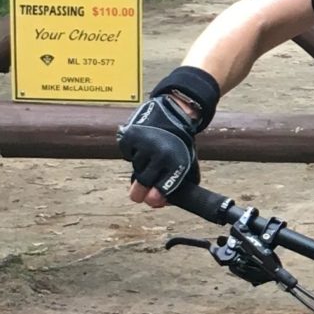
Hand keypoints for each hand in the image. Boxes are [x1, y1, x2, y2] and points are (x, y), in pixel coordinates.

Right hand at [119, 66, 219, 207]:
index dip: (155, 198)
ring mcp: (144, 145)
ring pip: (135, 167)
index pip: (163, 188)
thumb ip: (176, 182)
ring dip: (140, 165)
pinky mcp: (130, 137)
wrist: (173, 110)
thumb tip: (159, 203)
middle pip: (143, 182)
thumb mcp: (187, 161)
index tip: (151, 200)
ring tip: (149, 154)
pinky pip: (127, 154)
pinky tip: (142, 144)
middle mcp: (160, 155)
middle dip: (139, 192)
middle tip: (136, 196)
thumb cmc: (180, 140)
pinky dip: (131, 152)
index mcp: (176, 163)